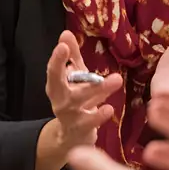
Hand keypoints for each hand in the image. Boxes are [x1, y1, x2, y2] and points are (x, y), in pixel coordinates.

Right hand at [36, 31, 121, 169]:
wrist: (73, 137)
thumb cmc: (75, 101)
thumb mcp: (74, 78)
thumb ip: (72, 57)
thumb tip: (66, 33)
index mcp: (56, 85)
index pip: (53, 69)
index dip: (56, 57)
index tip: (62, 44)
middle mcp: (59, 99)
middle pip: (58, 82)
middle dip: (60, 66)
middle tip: (66, 49)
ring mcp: (69, 115)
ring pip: (79, 100)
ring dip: (97, 89)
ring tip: (115, 80)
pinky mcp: (81, 129)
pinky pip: (90, 122)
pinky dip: (99, 116)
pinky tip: (109, 109)